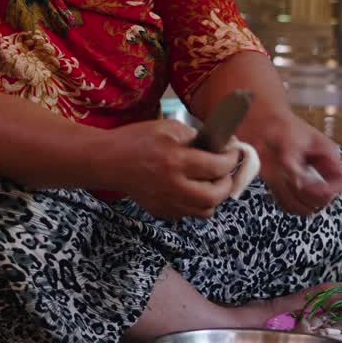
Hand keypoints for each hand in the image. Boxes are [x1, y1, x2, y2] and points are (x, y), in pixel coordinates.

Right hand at [98, 119, 238, 220]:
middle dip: (227, 183)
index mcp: (176, 161)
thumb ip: (195, 136)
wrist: (108, 161)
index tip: (233, 153)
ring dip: (214, 197)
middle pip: (215, 196)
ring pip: (205, 211)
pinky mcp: (160, 211)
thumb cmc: (137, 140)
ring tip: (211, 182)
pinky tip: (192, 189)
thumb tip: (217, 145)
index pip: (217, 166)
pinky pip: (188, 214)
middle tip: (225, 172)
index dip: (231, 159)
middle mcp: (174, 186)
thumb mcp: (168, 127)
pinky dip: (196, 204)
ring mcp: (167, 202)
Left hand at [241, 110, 341, 215]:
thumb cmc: (279, 126)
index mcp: (327, 157)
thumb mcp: (289, 142)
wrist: (259, 123)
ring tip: (279, 180)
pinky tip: (273, 183)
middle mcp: (318, 172)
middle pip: (324, 201)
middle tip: (289, 182)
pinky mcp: (288, 187)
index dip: (328, 190)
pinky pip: (289, 206)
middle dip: (307, 196)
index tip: (308, 186)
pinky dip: (281, 201)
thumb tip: (298, 184)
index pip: (340, 183)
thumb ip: (294, 165)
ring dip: (292, 200)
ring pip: (306, 207)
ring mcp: (303, 182)